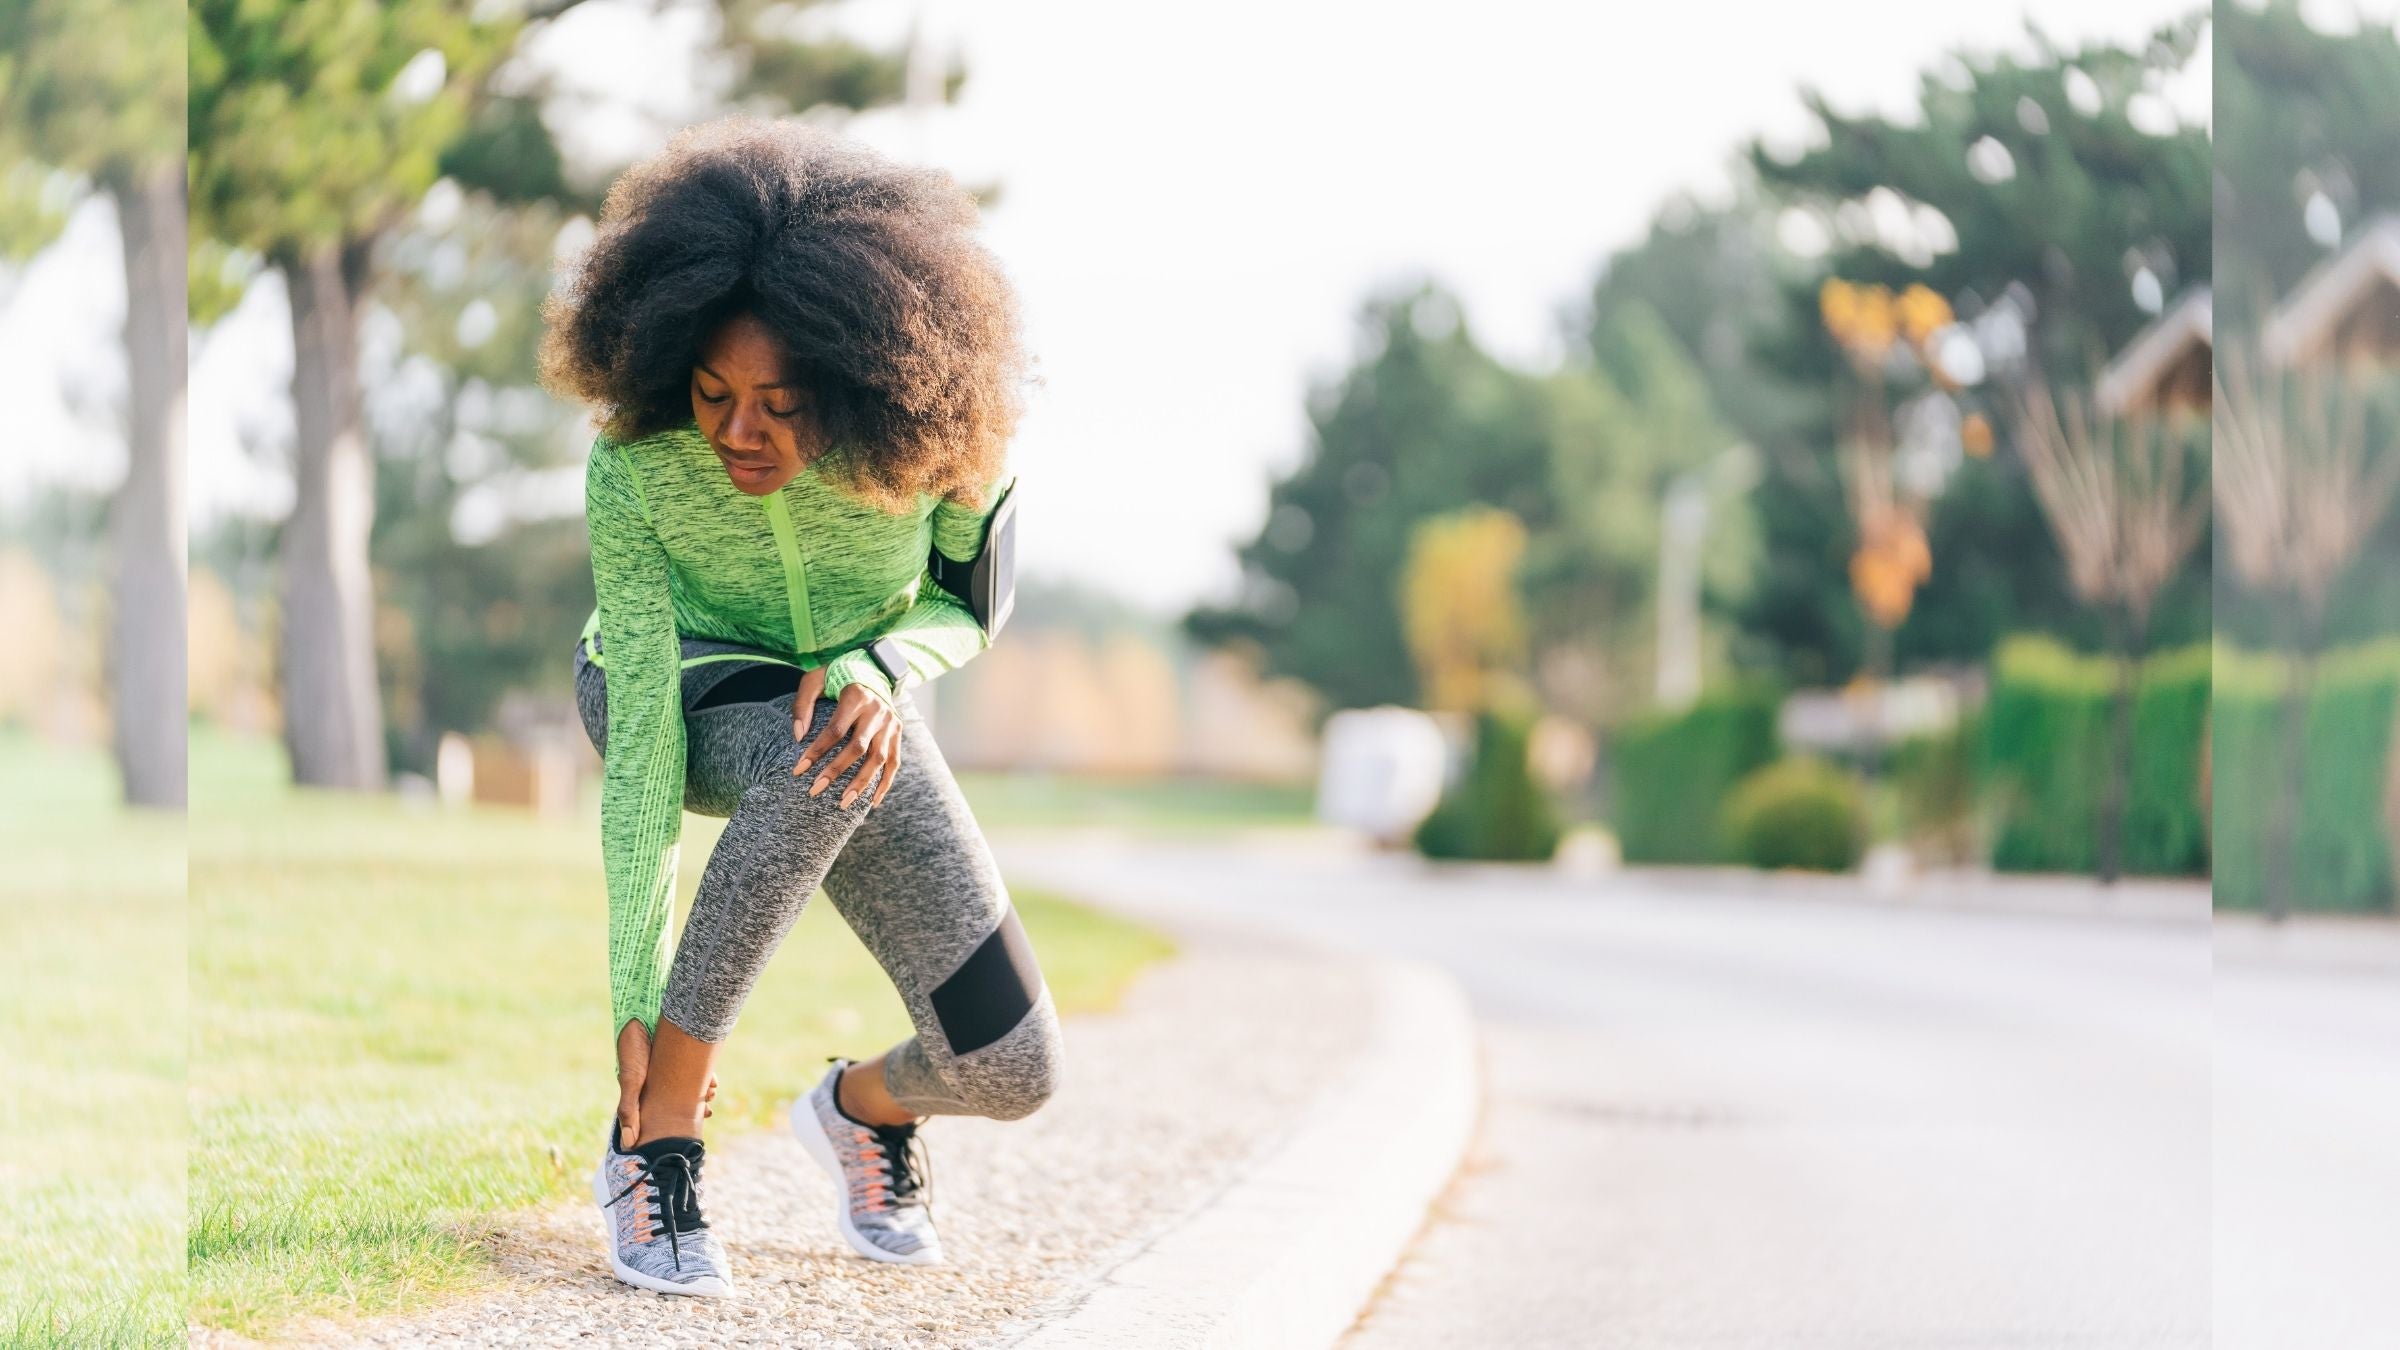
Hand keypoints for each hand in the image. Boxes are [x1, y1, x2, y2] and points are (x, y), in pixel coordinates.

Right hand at [615, 1019, 715, 1150]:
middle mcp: (656, 1080)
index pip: (660, 1113)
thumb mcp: (630, 1079)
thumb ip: (629, 1110)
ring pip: (688, 1085)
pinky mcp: (679, 1051)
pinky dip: (703, 1073)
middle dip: (694, 1107)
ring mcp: (668, 1065)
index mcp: (642, 1090)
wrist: (641, 1009)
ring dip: (700, 1091)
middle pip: (678, 1100)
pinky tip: (711, 1079)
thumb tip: (630, 1144)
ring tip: (710, 1093)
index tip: (692, 1129)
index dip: (676, 1122)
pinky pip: (694, 1066)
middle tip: (708, 1111)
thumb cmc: (633, 1046)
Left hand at [789, 666, 901, 808]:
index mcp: (856, 696)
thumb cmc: (838, 676)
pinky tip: (872, 803)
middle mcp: (878, 711)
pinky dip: (885, 783)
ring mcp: (891, 723)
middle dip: (835, 771)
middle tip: (815, 791)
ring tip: (843, 803)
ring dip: (861, 783)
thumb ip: (803, 705)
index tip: (798, 770)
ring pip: (878, 759)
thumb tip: (798, 736)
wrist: (873, 667)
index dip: (816, 751)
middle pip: (857, 748)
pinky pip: (894, 762)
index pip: (835, 730)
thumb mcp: (815, 680)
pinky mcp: (898, 732)